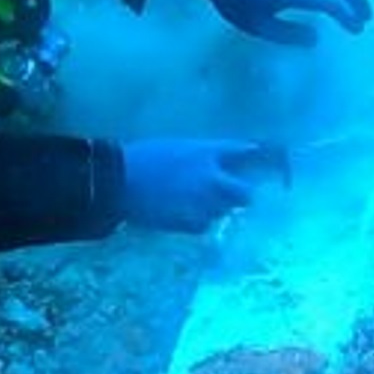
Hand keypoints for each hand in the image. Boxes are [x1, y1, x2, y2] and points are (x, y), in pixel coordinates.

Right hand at [119, 138, 266, 232]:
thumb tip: (213, 165)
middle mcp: (212, 178)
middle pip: (245, 193)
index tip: (256, 155)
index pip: (240, 150)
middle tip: (230, 195)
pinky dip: (196, 221)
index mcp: (205, 153)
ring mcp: (203, 202)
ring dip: (214, 208)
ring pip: (222, 211)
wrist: (117, 180)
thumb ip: (197, 156)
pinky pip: (203, 225)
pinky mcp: (189, 221)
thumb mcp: (174, 148)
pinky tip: (182, 214)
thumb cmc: (140, 158)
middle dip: (240, 195)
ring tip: (194, 203)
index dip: (250, 153)